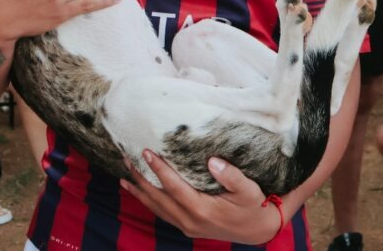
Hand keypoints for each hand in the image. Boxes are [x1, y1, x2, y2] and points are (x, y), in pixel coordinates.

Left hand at [121, 151, 280, 243]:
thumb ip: (232, 176)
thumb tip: (213, 161)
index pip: (173, 186)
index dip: (158, 169)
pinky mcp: (186, 227)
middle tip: (127, 158)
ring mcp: (186, 226)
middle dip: (140, 177)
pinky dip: (147, 201)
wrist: (258, 230)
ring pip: (156, 207)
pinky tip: (137, 190)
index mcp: (202, 209)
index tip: (146, 152)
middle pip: (158, 197)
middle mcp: (190, 220)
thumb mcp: (249, 190)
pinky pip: (161, 213)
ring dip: (139, 190)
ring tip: (125, 174)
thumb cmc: (253, 206)